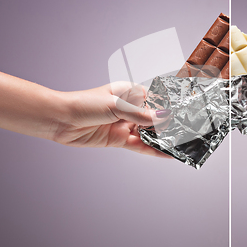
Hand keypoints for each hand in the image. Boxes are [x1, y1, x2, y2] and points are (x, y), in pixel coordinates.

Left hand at [52, 82, 172, 157]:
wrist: (60, 120)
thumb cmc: (84, 104)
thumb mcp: (116, 106)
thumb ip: (140, 114)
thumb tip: (162, 118)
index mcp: (129, 93)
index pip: (154, 100)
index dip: (167, 107)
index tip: (183, 113)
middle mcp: (129, 109)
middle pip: (152, 119)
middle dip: (167, 125)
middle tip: (186, 131)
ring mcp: (124, 125)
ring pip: (148, 133)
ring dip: (161, 139)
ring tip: (179, 144)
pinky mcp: (119, 140)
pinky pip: (139, 145)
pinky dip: (152, 150)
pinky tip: (165, 153)